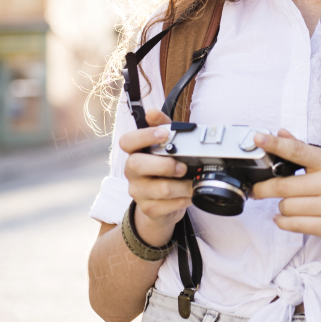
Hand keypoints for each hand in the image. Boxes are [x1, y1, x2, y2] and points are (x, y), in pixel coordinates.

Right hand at [118, 107, 189, 245]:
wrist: (163, 203)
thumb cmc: (164, 169)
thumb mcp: (167, 145)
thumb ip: (163, 126)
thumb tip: (152, 112)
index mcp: (135, 152)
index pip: (127, 141)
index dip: (144, 136)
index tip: (164, 134)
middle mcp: (132, 171)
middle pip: (137, 165)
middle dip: (165, 165)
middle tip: (183, 167)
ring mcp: (138, 191)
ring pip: (160, 188)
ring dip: (182, 185)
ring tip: (192, 183)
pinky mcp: (149, 209)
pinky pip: (168, 205)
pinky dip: (184, 199)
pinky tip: (188, 195)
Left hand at [250, 129, 320, 250]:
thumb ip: (303, 151)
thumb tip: (281, 133)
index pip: (297, 151)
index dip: (275, 144)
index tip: (257, 139)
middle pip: (283, 185)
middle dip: (264, 188)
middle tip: (256, 190)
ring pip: (286, 206)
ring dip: (282, 207)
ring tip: (291, 206)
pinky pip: (292, 224)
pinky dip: (283, 222)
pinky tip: (286, 218)